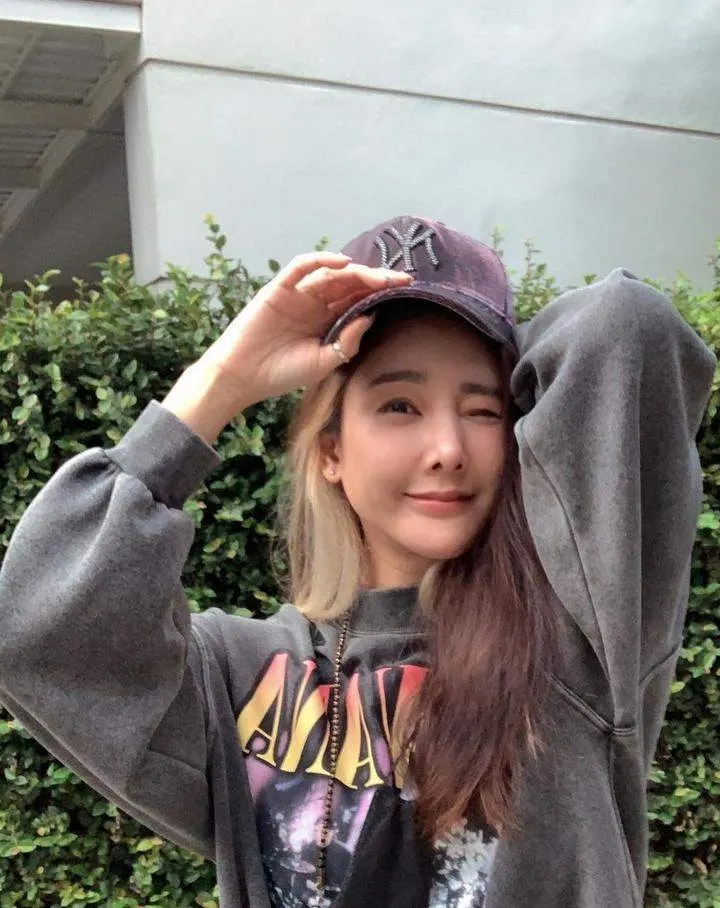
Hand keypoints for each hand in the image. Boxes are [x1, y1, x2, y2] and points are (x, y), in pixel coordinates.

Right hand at [198, 251, 412, 403]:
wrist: (244, 376)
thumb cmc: (282, 373)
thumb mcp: (323, 362)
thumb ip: (347, 342)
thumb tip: (372, 316)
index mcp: (328, 320)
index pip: (359, 300)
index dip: (381, 292)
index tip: (407, 289)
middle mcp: (316, 303)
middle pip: (350, 284)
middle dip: (376, 279)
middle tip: (401, 279)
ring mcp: (298, 294)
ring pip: (331, 274)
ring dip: (356, 271)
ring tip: (377, 276)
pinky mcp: (280, 289)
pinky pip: (301, 268)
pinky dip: (320, 260)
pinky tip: (342, 263)